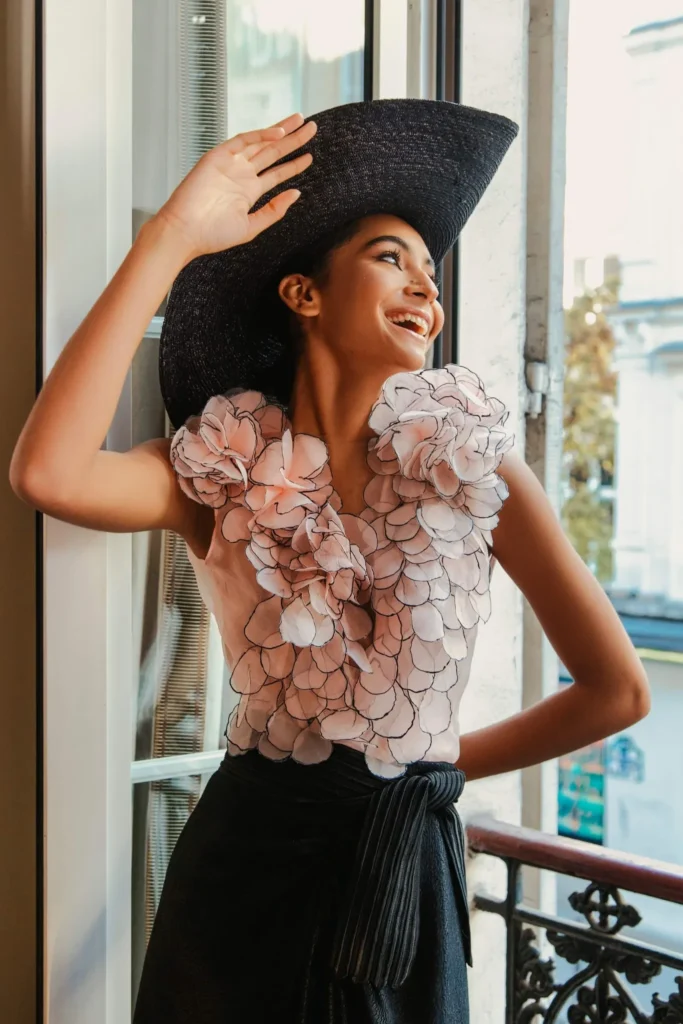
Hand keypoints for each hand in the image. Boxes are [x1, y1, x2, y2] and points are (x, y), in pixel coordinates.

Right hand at [154, 112, 315, 259]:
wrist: (184, 233)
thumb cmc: (211, 235)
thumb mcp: (251, 227)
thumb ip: (273, 211)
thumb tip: (296, 193)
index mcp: (248, 191)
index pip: (276, 173)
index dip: (294, 164)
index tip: (309, 157)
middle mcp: (241, 174)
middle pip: (272, 152)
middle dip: (293, 141)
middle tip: (313, 128)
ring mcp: (230, 164)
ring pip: (260, 142)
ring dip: (281, 131)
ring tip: (301, 121)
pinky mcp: (217, 156)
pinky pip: (242, 140)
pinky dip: (259, 135)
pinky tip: (279, 133)